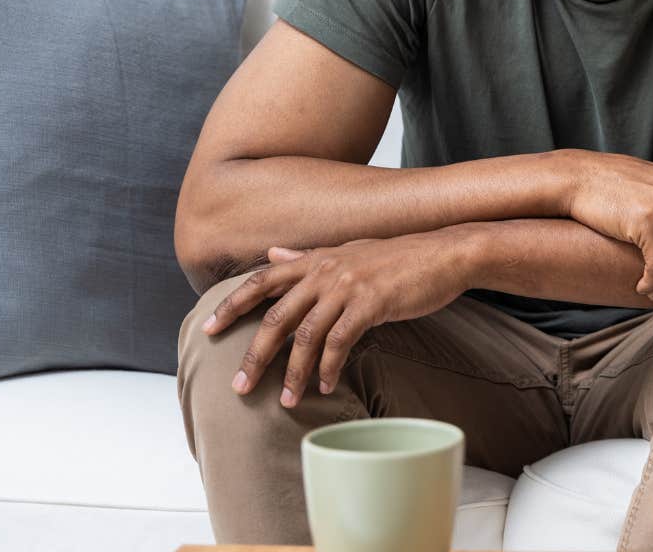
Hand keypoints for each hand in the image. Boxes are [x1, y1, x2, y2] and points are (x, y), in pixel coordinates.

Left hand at [199, 232, 471, 407]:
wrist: (445, 253)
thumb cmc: (399, 257)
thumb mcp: (349, 251)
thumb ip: (309, 257)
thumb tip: (274, 254)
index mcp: (316, 259)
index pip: (261, 280)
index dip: (232, 305)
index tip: (207, 329)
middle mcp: (325, 271)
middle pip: (275, 317)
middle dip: (255, 356)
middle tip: (239, 387)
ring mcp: (347, 286)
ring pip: (306, 336)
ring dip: (293, 373)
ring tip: (287, 401)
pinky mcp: (370, 303)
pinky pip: (340, 342)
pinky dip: (328, 367)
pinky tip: (324, 386)